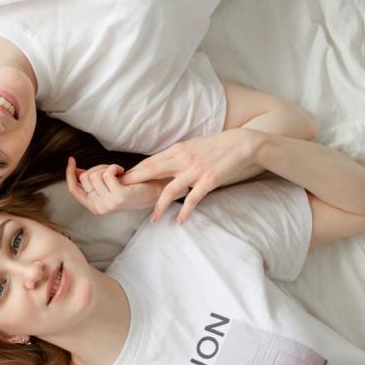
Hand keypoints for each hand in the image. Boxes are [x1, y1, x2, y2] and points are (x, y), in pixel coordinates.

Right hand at [65, 158, 165, 215]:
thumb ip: (91, 181)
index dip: (70, 174)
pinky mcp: (118, 197)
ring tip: (118, 173)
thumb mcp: (107, 185)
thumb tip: (76, 171)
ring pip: (94, 175)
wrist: (153, 192)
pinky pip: (106, 174)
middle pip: (84, 178)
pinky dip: (114, 167)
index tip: (71, 160)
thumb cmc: (131, 187)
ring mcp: (108, 204)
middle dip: (96, 168)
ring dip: (107, 168)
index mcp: (93, 207)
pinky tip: (122, 172)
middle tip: (111, 171)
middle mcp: (99, 208)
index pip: (73, 190)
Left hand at [120, 128, 262, 222]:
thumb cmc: (216, 145)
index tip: (122, 181)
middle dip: (135, 184)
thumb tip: (158, 165)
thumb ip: (175, 155)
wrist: (242, 143)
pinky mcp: (208, 181)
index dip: (135, 172)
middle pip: (152, 172)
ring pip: (170, 190)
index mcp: (177, 149)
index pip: (150, 162)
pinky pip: (193, 199)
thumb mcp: (191, 146)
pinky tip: (180, 221)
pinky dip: (185, 211)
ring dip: (159, 206)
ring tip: (154, 218)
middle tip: (122, 196)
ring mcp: (195, 171)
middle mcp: (183, 159)